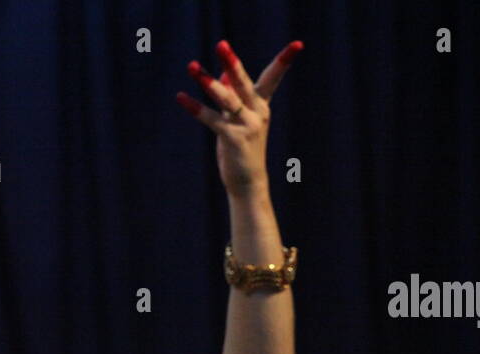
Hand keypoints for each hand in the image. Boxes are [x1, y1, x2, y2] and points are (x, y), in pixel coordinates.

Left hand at [176, 40, 301, 198]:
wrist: (248, 182)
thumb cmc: (242, 148)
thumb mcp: (237, 119)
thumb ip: (231, 95)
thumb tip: (220, 73)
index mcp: (262, 105)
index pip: (273, 77)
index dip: (284, 60)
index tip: (299, 44)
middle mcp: (258, 112)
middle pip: (244, 82)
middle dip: (233, 63)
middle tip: (221, 44)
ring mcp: (247, 126)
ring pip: (227, 99)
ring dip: (208, 83)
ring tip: (192, 67)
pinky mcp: (232, 139)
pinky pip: (211, 119)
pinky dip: (195, 107)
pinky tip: (180, 96)